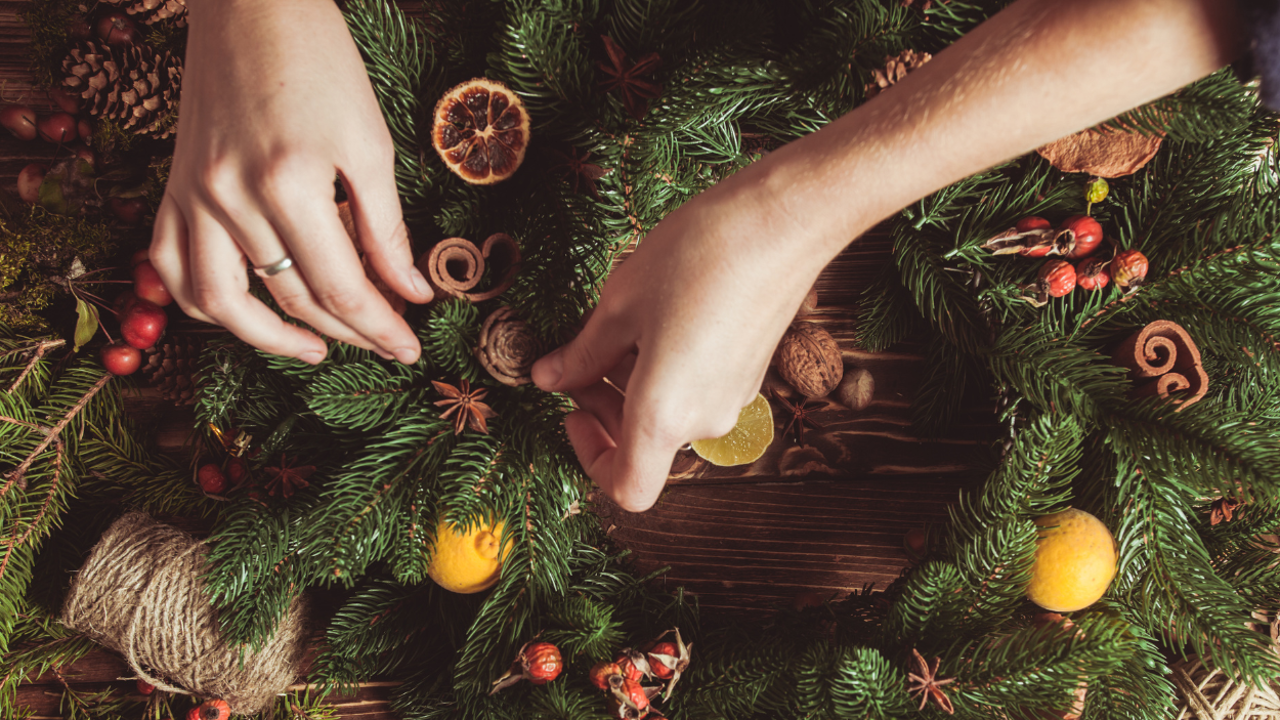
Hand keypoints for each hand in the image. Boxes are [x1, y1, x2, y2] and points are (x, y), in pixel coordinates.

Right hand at [150, 0, 432, 363]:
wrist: (250, 4)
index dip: (380, 328)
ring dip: (269, 338)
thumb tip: (411, 291)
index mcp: (291, 184)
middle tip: (384, 343)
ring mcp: (193, 195)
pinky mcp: (173, 186)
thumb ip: (387, 226)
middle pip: (292, 298)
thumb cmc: (321, 61)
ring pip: (220, 301)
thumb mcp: (370, 140)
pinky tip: (244, 313)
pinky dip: (203, 302)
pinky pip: (170, 265)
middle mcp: (231, 198)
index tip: (410, 349)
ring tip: (315, 349)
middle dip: (346, 332)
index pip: (342, 287)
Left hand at [532, 169, 831, 511]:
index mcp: (664, 415)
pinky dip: (666, 371)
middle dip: (603, 407)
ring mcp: (734, 399)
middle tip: (578, 356)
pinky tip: (656, 316)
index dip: (591, 458)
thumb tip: (549, 379)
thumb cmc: (698, 258)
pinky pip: (696, 391)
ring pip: (669, 416)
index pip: (627, 488)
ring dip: (632, 386)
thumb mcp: (619, 304)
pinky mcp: (751, 373)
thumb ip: (582, 354)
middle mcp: (704, 421)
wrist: (783, 221)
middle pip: (644, 445)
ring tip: (615, 325)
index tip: (573, 410)